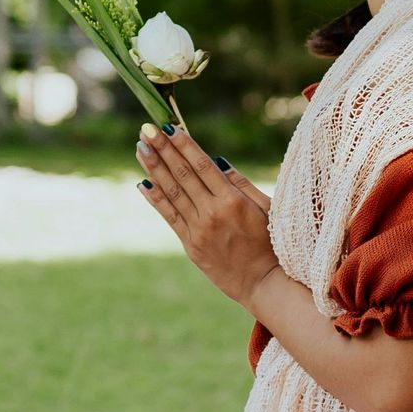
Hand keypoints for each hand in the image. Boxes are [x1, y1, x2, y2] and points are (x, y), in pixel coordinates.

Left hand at [136, 121, 276, 306]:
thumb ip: (241, 183)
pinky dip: (156, 199)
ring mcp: (199, 230)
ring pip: (172, 193)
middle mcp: (212, 213)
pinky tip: (143, 183)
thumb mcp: (266, 208)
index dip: (184, 145)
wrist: (264, 284)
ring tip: (140, 148)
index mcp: (233, 201)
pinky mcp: (191, 245)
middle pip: (182, 174)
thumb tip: (217, 161)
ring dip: (154, 168)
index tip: (169, 127)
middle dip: (163, 150)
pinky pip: (169, 217)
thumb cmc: (272, 243)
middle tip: (147, 130)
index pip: (202, 165)